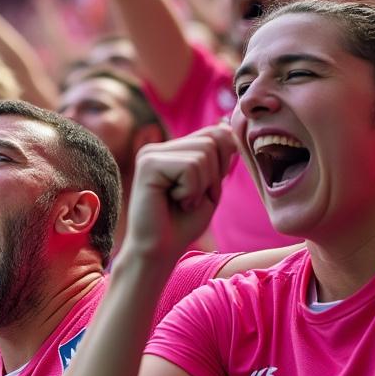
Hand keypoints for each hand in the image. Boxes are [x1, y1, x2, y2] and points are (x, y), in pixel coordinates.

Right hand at [124, 125, 235, 259]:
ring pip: (203, 155)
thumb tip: (227, 124)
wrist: (159, 250)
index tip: (201, 191)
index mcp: (171, 149)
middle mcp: (158, 146)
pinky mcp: (148, 165)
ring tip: (182, 201)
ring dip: (202, 186)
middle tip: (191, 198)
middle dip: (213, 176)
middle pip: (213, 141)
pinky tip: (173, 201)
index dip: (221, 166)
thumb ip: (217, 155)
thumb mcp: (210, 185)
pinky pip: (190, 168)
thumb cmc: (183, 223)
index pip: (216, 134)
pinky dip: (191, 191)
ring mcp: (150, 153)